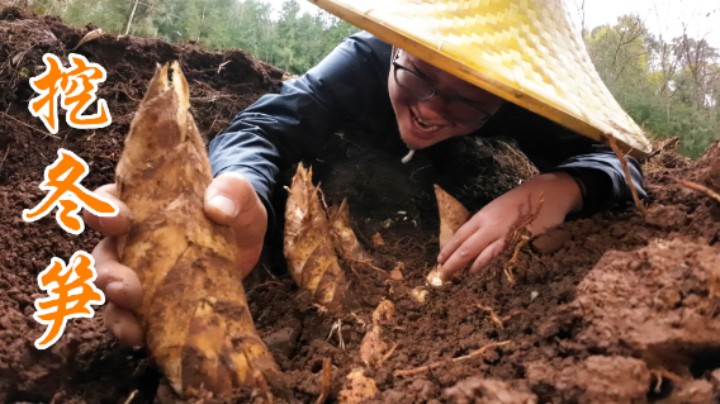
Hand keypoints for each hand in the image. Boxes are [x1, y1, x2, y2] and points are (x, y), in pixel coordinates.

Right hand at [84, 172, 267, 345]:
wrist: (249, 242)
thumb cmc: (234, 209)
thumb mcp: (239, 195)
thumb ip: (231, 191)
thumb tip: (218, 207)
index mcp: (142, 203)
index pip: (107, 202)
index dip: (103, 210)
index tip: (120, 221)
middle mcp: (130, 238)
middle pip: (102, 254)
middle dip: (106, 272)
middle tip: (124, 287)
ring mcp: (138, 270)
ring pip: (109, 290)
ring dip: (115, 308)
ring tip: (131, 324)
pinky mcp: (152, 298)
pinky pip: (128, 316)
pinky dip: (129, 328)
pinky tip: (140, 339)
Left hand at [436, 172, 581, 280]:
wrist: (547, 193)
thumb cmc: (519, 201)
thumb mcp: (495, 208)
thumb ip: (482, 224)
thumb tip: (468, 241)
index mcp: (483, 216)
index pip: (460, 235)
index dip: (448, 249)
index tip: (439, 260)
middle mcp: (491, 226)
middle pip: (466, 248)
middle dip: (452, 263)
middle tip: (443, 275)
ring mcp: (505, 235)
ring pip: (481, 255)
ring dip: (467, 267)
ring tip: (456, 276)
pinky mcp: (519, 243)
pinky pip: (499, 257)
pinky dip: (486, 265)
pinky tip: (478, 272)